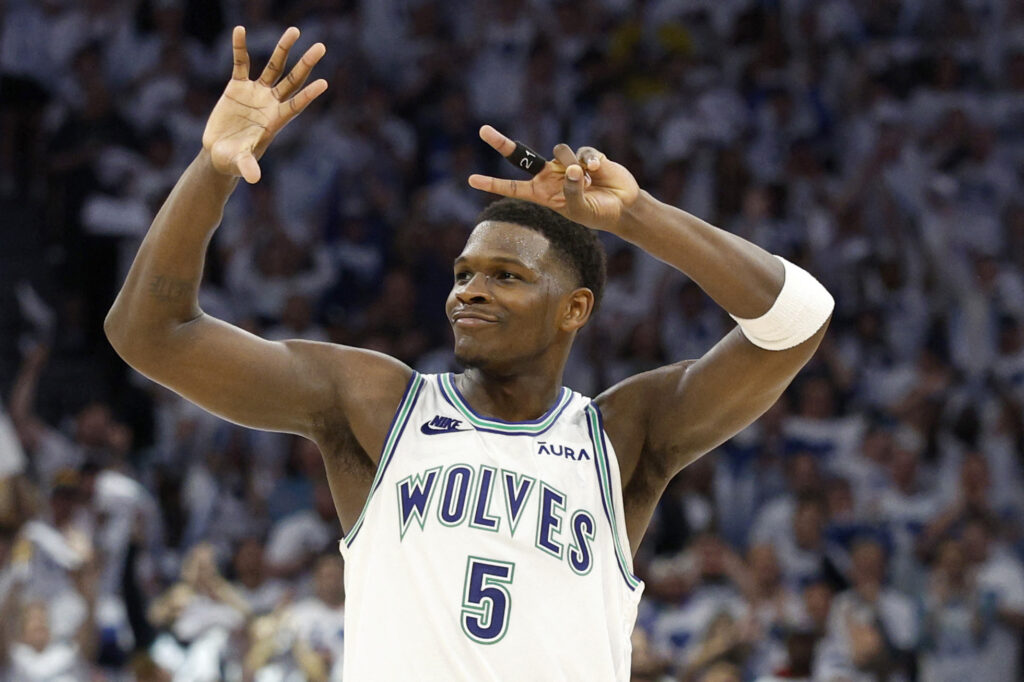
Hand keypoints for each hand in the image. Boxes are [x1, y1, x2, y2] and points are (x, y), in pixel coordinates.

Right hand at [203, 26, 328, 182]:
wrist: (219, 153)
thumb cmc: (233, 161)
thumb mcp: (240, 163)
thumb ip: (248, 166)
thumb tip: (255, 178)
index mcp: (276, 121)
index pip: (297, 105)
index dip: (309, 94)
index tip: (324, 83)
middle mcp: (270, 103)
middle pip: (292, 80)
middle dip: (306, 64)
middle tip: (321, 47)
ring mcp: (256, 93)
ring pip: (273, 67)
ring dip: (283, 49)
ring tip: (294, 31)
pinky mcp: (237, 87)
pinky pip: (240, 63)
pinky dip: (240, 48)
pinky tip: (239, 30)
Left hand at [468, 125, 639, 232]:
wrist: (623, 206)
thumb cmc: (598, 213)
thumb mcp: (581, 211)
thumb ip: (572, 192)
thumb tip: (572, 168)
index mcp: (542, 194)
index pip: (512, 187)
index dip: (492, 183)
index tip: (471, 180)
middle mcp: (550, 176)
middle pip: (521, 156)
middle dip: (502, 143)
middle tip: (483, 131)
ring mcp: (566, 163)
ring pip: (559, 151)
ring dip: (572, 165)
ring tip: (589, 181)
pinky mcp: (585, 155)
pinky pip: (583, 152)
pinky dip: (591, 161)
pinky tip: (599, 172)